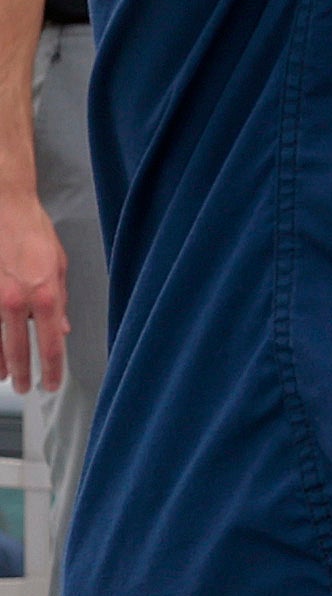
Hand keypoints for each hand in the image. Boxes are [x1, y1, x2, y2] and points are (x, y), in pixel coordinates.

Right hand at [0, 189, 62, 394]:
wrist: (5, 207)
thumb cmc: (33, 232)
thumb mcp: (59, 266)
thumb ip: (60, 301)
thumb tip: (61, 329)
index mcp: (46, 296)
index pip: (51, 345)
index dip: (52, 370)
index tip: (51, 385)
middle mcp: (17, 301)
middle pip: (17, 350)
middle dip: (22, 373)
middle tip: (25, 388)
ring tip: (2, 378)